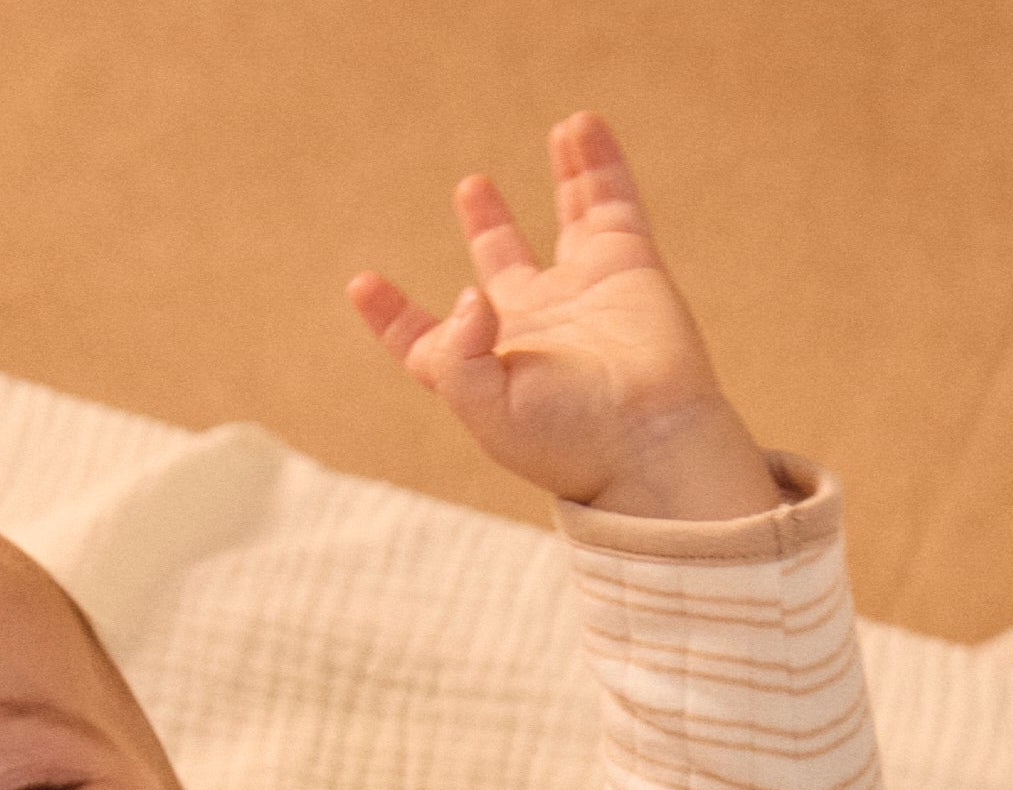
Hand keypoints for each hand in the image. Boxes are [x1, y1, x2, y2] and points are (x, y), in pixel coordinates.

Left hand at [347, 110, 781, 525]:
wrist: (650, 442)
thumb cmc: (568, 441)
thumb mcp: (487, 411)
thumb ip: (455, 355)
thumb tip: (466, 293)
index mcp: (486, 368)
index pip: (429, 339)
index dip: (393, 315)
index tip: (362, 285)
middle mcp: (533, 327)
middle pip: (503, 266)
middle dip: (487, 227)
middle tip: (472, 186)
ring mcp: (584, 293)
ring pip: (569, 221)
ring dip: (564, 178)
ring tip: (559, 131)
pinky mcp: (628, 266)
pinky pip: (611, 201)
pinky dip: (599, 163)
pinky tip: (583, 126)